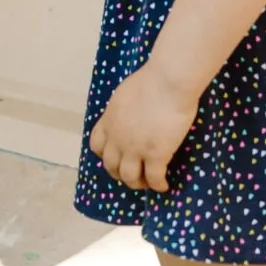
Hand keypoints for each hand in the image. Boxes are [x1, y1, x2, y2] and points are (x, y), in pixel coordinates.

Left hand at [87, 60, 197, 190]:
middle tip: (132, 174)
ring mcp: (135, 149)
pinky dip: (158, 185)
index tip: (115, 156)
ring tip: (147, 183)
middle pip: (111, 165)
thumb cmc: (151, 80)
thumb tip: (130, 114)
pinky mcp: (155, 155)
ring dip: (137, 183)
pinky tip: (164, 186)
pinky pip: (153, 178)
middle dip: (119, 173)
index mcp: (109, 121)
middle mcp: (117, 139)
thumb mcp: (125, 94)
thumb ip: (123, 110)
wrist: (167, 82)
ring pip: (129, 177)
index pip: (97, 145)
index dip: (105, 154)